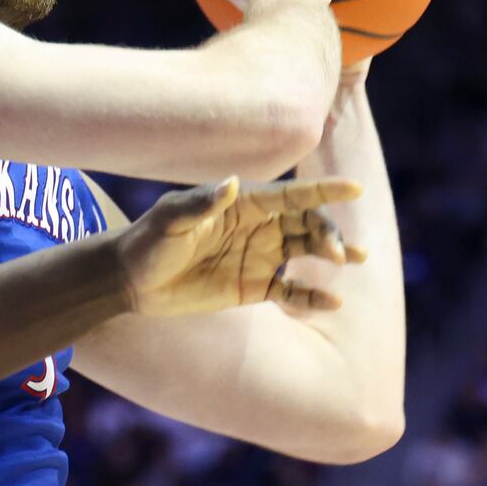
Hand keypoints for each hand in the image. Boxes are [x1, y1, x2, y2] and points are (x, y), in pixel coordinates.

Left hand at [118, 177, 365, 317]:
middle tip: (339, 252)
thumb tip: (231, 183)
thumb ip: (200, 203)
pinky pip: (292, 292)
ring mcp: (259, 257)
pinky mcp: (254, 287)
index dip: (323, 191)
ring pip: (307, 251)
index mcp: (242, 203)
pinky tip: (332, 302)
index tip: (355, 189)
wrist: (132, 281)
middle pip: (306, 222)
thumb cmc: (148, 242)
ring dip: (332, 253)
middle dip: (328, 231)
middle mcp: (257, 226)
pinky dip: (314, 297)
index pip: (290, 195)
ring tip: (352, 261)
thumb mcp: (170, 220)